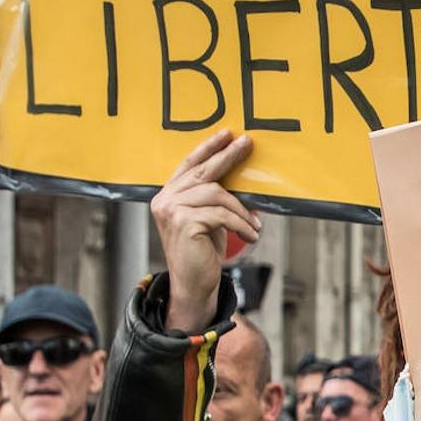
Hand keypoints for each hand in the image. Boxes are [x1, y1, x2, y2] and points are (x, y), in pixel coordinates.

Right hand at [150, 130, 260, 330]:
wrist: (193, 286)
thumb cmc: (202, 253)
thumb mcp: (208, 220)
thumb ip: (213, 199)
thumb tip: (241, 179)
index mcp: (168, 195)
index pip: (189, 165)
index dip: (208, 148)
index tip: (227, 135)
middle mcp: (165, 200)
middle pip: (203, 172)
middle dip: (228, 156)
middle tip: (247, 144)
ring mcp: (172, 210)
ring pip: (218, 194)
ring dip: (242, 210)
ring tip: (255, 226)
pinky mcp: (185, 223)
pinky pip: (222, 215)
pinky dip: (242, 224)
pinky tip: (251, 235)